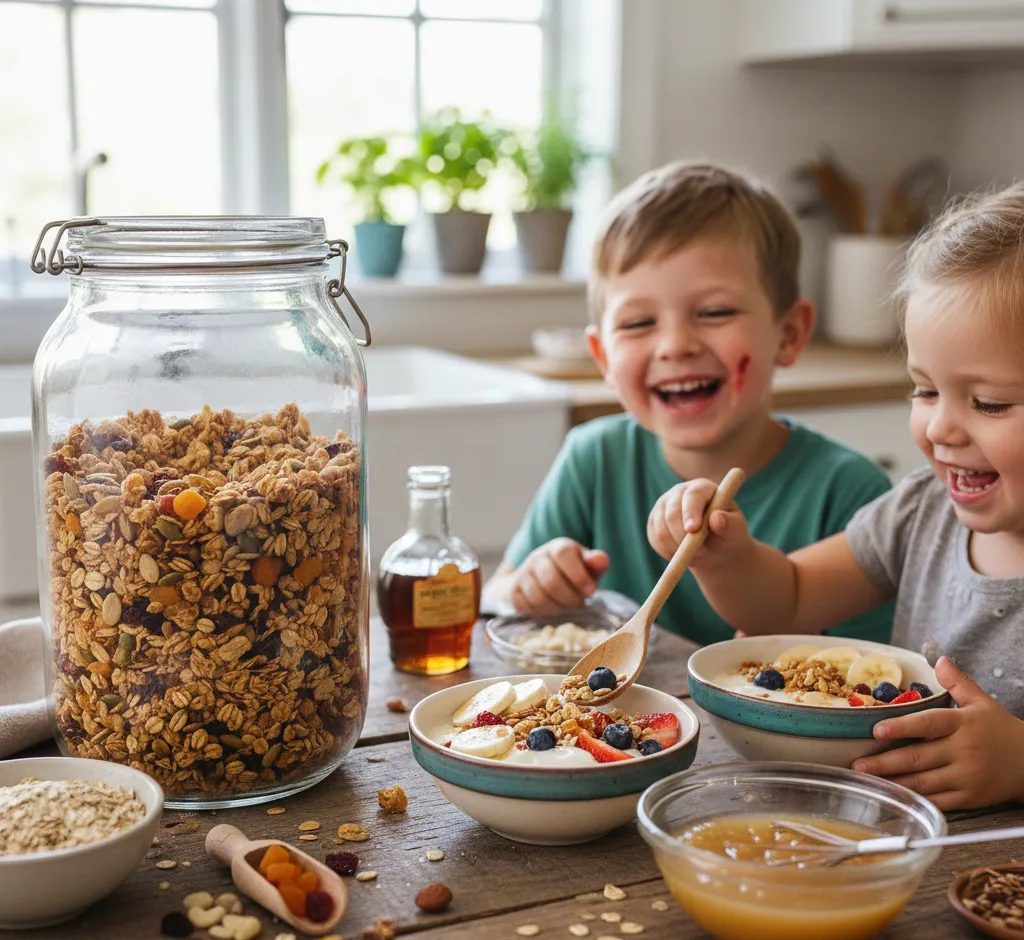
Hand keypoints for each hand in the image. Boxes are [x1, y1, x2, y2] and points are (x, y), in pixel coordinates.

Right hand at [510, 538, 609, 613]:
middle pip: (550, 580)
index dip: (578, 575)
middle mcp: (537, 557)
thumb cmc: (572, 574)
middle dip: (569, 597)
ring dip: (557, 608)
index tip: (591, 591)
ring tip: (567, 608)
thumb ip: (595, 564)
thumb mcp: (587, 567)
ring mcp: (522, 574)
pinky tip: (552, 610)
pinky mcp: (513, 592)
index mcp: (558, 547)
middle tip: (580, 604)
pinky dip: (542, 613)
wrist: (541, 578)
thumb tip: (600, 560)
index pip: (563, 554)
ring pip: (538, 597)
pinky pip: (526, 607)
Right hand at [647, 478, 749, 565]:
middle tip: (702, 553)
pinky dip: (669, 552)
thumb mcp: (735, 530)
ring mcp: (663, 506)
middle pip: (671, 513)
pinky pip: (655, 540)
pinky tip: (683, 553)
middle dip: (683, 537)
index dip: (691, 512)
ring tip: (697, 554)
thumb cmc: (728, 534)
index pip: (693, 495)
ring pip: (661, 530)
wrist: (715, 548)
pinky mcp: (654, 522)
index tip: (693, 530)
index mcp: (702, 488)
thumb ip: (730, 524)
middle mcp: (679, 492)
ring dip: (678, 548)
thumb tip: (717, 518)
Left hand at [852, 657, 1023, 810]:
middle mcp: (963, 751)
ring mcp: (966, 777)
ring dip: (894, 781)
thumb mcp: (981, 702)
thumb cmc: (1000, 730)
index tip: (876, 730)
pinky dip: (915, 799)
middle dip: (885, 762)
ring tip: (868, 779)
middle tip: (857, 764)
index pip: (928, 724)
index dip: (901, 727)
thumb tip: (939, 658)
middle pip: (919, 757)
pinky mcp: (970, 798)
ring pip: (924, 781)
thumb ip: (957, 682)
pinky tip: (895, 796)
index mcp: (963, 724)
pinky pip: (937, 801)